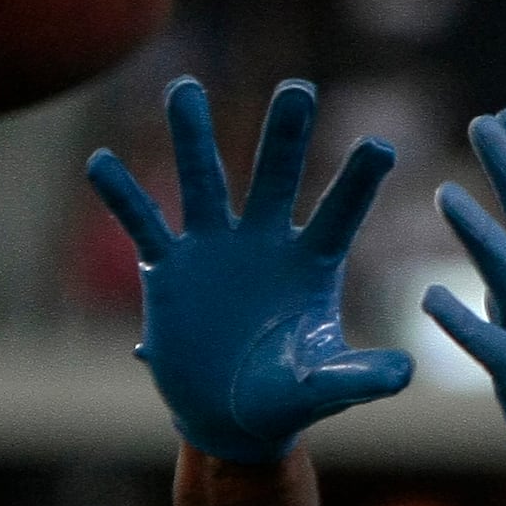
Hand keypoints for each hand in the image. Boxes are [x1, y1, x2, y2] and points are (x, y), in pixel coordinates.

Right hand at [86, 78, 412, 462]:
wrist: (229, 417)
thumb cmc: (285, 397)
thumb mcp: (322, 388)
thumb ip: (358, 378)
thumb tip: (405, 375)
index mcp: (311, 264)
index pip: (338, 215)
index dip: (357, 183)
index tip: (382, 145)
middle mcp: (264, 242)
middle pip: (275, 178)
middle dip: (284, 136)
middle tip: (298, 89)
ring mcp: (214, 249)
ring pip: (203, 182)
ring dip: (192, 138)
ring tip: (183, 89)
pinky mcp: (169, 268)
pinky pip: (145, 224)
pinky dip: (124, 196)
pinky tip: (100, 162)